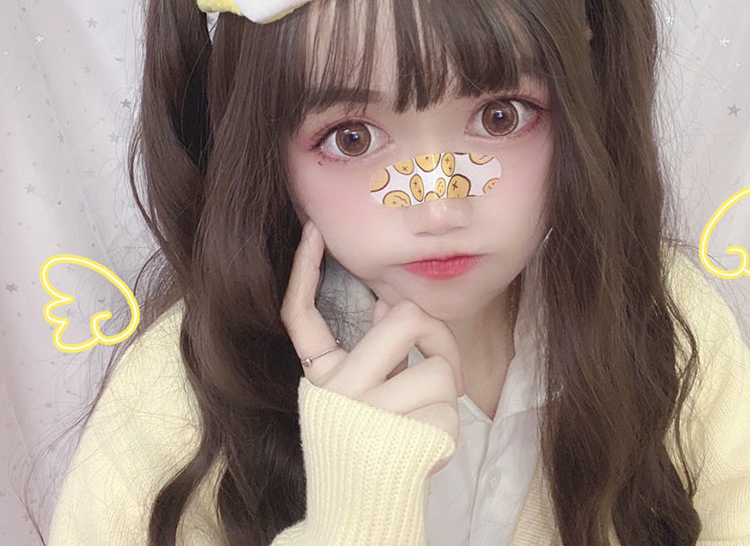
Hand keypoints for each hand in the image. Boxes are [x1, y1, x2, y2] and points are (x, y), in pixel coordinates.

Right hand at [280, 220, 462, 442]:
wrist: (357, 520)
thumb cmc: (365, 451)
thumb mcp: (357, 400)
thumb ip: (371, 353)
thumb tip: (394, 304)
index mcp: (321, 378)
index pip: (300, 315)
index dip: (304, 270)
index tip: (314, 232)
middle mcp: (335, 392)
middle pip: (405, 320)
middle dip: (437, 336)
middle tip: (440, 360)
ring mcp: (366, 417)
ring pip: (439, 371)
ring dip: (448, 394)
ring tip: (430, 420)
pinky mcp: (400, 443)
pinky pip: (449, 413)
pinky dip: (449, 430)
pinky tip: (426, 450)